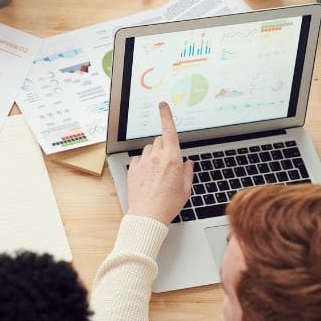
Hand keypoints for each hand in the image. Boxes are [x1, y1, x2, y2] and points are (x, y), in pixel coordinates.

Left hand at [126, 102, 193, 224]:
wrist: (148, 215)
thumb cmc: (168, 204)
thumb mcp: (186, 188)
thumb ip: (187, 171)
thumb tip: (187, 162)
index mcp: (173, 159)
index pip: (169, 131)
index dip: (166, 115)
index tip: (163, 105)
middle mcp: (157, 157)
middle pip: (159, 140)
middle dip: (164, 146)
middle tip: (167, 162)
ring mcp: (143, 162)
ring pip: (148, 149)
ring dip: (153, 155)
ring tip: (156, 173)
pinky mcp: (132, 168)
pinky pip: (138, 159)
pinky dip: (143, 163)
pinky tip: (146, 176)